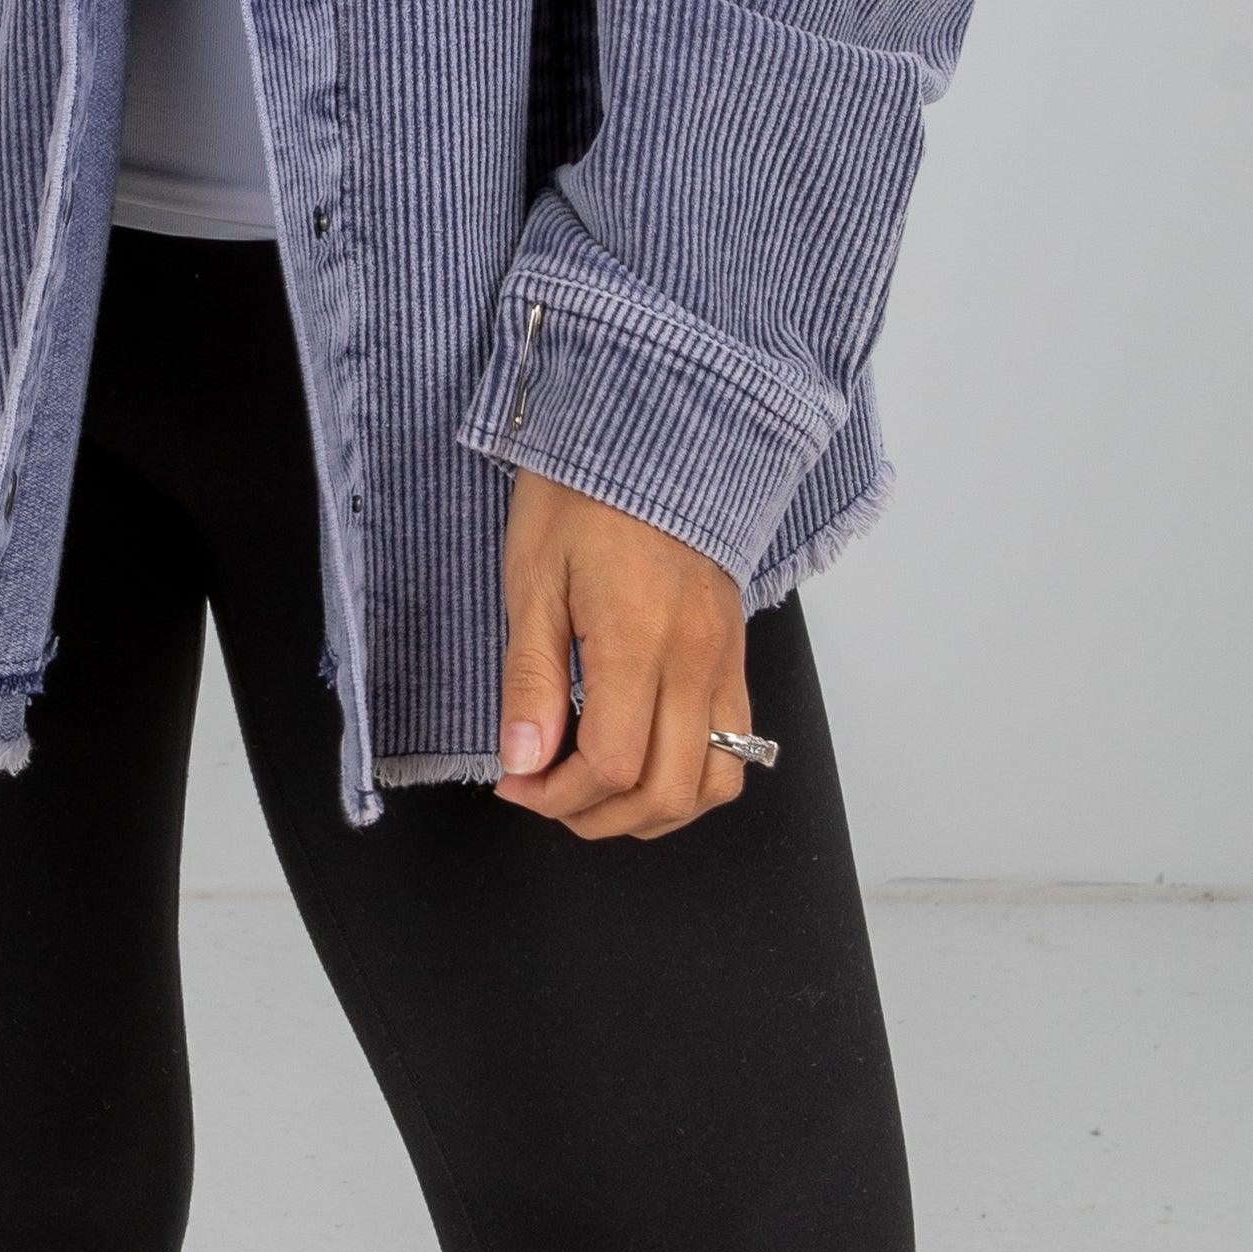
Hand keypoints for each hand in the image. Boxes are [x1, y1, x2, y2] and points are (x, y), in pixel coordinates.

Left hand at [495, 472, 754, 841]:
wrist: (655, 434)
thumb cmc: (583, 496)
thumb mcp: (533, 579)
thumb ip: (531, 679)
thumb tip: (523, 761)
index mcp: (640, 639)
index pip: (612, 764)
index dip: (557, 796)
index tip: (515, 783)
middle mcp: (697, 661)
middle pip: (667, 792)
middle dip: (598, 817)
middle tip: (546, 795)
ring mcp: (726, 661)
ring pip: (715, 783)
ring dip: (654, 809)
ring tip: (596, 791)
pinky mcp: (737, 656)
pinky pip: (735, 746)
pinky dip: (692, 777)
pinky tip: (643, 760)